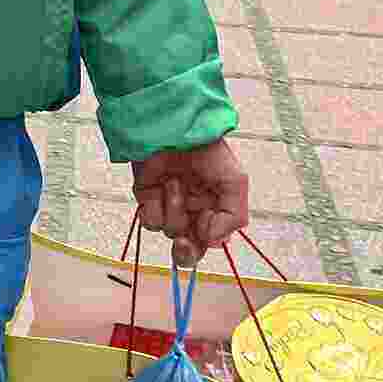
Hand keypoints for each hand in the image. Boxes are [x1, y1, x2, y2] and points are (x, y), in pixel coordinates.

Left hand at [132, 139, 249, 265]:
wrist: (175, 129)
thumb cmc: (209, 153)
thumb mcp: (235, 182)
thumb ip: (233, 216)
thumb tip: (212, 240)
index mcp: (213, 212)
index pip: (209, 242)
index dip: (206, 243)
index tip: (205, 228)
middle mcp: (191, 213)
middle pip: (187, 249)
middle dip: (185, 252)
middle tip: (182, 243)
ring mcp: (168, 206)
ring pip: (168, 230)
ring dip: (172, 209)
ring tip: (175, 182)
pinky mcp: (147, 198)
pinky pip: (148, 220)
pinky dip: (153, 207)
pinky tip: (159, 186)